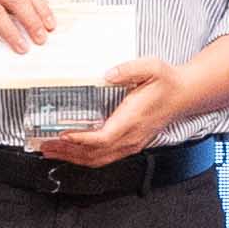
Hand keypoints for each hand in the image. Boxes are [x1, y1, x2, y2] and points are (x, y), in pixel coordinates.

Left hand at [33, 64, 181, 165]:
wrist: (184, 95)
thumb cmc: (167, 81)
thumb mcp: (152, 67)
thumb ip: (129, 69)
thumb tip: (107, 74)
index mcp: (133, 119)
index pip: (104, 137)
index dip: (82, 139)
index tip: (63, 134)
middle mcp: (131, 137)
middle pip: (95, 154)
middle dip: (67, 152)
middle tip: (43, 145)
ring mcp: (131, 144)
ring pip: (98, 160)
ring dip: (71, 157)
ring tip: (49, 151)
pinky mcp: (130, 145)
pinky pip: (103, 158)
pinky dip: (83, 158)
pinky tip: (68, 152)